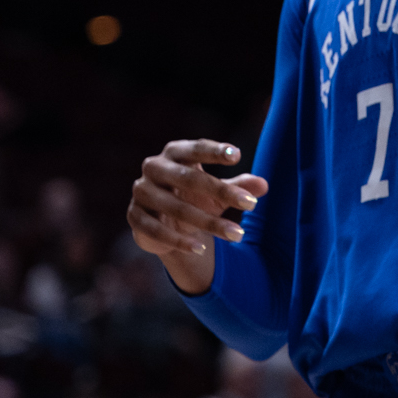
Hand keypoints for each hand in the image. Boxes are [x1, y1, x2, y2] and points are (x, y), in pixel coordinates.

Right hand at [127, 139, 266, 292]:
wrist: (162, 222)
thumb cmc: (195, 196)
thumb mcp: (218, 192)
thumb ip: (239, 186)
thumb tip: (264, 186)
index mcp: (175, 152)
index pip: (196, 148)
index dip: (214, 151)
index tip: (237, 155)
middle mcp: (154, 168)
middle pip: (188, 178)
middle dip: (221, 191)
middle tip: (251, 205)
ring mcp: (142, 192)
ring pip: (175, 208)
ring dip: (208, 223)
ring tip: (237, 234)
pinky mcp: (134, 217)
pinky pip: (156, 230)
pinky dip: (179, 240)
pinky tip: (202, 248)